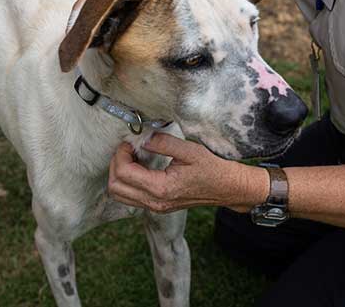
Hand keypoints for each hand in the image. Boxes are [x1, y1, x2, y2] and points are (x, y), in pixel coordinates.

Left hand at [108, 133, 268, 213]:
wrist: (228, 189)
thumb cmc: (213, 169)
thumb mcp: (189, 150)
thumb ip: (162, 143)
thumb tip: (142, 137)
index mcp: (161, 188)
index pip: (124, 173)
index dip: (121, 154)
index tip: (130, 142)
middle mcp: (155, 202)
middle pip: (115, 187)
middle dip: (116, 164)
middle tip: (128, 149)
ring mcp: (156, 207)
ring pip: (120, 194)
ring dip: (120, 174)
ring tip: (133, 157)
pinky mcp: (157, 206)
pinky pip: (130, 197)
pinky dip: (128, 181)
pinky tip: (140, 166)